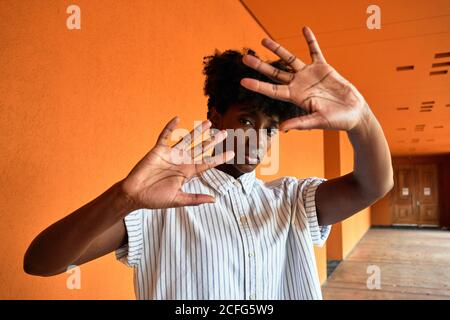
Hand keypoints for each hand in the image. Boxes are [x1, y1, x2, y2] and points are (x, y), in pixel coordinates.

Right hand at [121, 117, 233, 208]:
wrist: (135, 195)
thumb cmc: (155, 199)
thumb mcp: (178, 200)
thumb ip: (195, 199)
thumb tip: (214, 200)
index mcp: (187, 173)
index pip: (206, 163)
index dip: (218, 158)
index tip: (231, 153)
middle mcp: (181, 161)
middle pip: (200, 149)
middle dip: (212, 141)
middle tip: (224, 133)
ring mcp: (170, 154)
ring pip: (186, 139)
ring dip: (197, 131)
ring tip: (208, 123)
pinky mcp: (158, 150)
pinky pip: (165, 136)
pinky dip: (170, 127)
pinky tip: (177, 118)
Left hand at [240, 26, 368, 131]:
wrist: (353, 113)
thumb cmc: (335, 121)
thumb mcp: (316, 121)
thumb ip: (300, 123)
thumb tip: (282, 129)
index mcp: (294, 97)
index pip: (271, 90)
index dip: (257, 86)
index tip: (243, 81)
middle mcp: (298, 84)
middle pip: (275, 73)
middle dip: (260, 65)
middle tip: (245, 58)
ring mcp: (309, 75)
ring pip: (289, 59)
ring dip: (277, 49)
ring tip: (263, 40)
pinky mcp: (322, 68)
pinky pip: (314, 51)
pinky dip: (310, 40)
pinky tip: (304, 29)